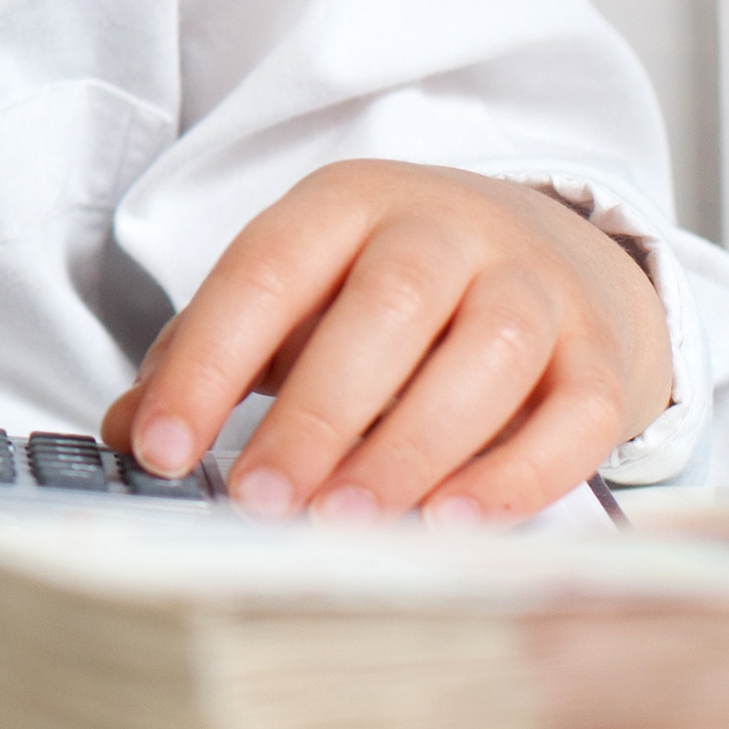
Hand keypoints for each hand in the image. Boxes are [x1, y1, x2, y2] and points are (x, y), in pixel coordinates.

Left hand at [106, 162, 668, 524]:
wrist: (552, 252)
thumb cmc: (391, 291)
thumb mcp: (297, 293)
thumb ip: (210, 355)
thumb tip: (128, 436)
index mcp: (348, 203)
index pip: (268, 269)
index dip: (208, 360)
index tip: (159, 448)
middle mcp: (448, 229)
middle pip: (391, 305)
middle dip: (319, 412)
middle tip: (264, 501)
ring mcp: (536, 287)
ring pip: (487, 356)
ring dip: (413, 449)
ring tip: (346, 525)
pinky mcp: (600, 356)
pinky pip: (573, 416)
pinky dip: (514, 477)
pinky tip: (449, 525)